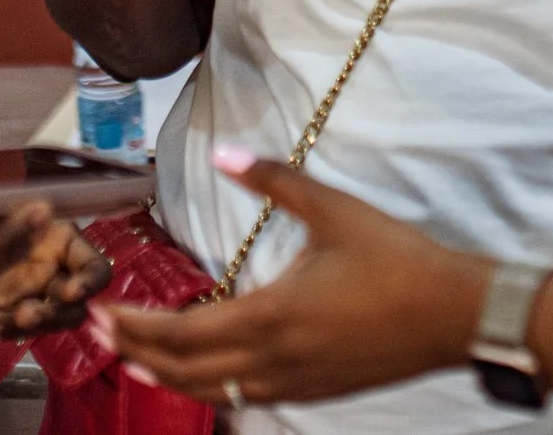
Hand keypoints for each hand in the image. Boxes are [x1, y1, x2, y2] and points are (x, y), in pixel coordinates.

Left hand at [0, 219, 113, 340]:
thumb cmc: (3, 208)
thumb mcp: (16, 206)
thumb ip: (25, 215)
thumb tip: (41, 209)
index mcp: (68, 253)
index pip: (96, 273)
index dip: (89, 284)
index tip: (73, 289)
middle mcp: (51, 286)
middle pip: (65, 314)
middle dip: (48, 317)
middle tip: (28, 314)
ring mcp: (21, 306)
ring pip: (23, 329)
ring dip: (8, 327)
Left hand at [101, 148, 488, 406]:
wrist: (453, 314)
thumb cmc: (395, 259)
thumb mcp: (333, 210)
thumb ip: (273, 180)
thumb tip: (223, 152)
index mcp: (269, 316)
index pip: (181, 334)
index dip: (136, 327)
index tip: (101, 314)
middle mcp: (272, 361)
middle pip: (186, 370)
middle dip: (137, 351)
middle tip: (99, 333)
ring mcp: (294, 383)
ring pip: (213, 393)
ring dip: (168, 375)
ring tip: (135, 360)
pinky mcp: (315, 391)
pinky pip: (246, 400)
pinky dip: (210, 389)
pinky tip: (207, 377)